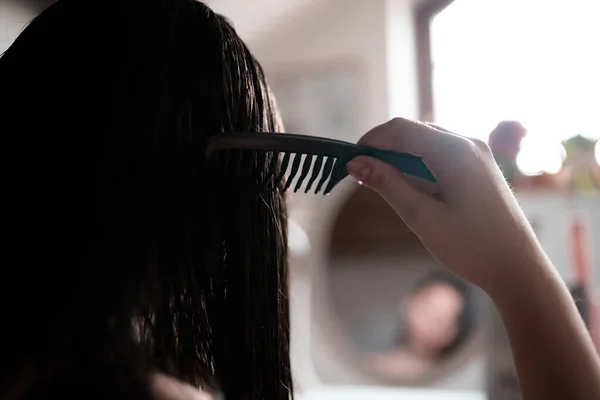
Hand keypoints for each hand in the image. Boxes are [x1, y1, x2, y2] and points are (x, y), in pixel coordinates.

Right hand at [346, 118, 544, 291]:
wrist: (518, 269)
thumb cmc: (471, 246)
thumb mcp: (422, 216)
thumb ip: (387, 184)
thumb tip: (356, 163)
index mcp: (455, 151)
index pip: (401, 129)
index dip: (371, 140)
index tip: (349, 160)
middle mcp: (468, 144)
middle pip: (414, 132)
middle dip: (384, 149)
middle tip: (361, 175)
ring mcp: (477, 155)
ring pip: (426, 143)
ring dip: (400, 158)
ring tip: (381, 183)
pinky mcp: (479, 168)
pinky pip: (440, 155)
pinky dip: (418, 166)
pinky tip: (409, 187)